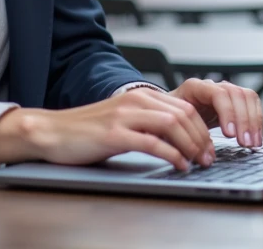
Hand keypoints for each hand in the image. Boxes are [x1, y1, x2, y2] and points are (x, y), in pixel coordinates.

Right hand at [0, 87, 214, 170]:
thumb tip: (179, 137)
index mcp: (139, 96)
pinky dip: (171, 154)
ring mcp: (124, 116)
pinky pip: (151, 142)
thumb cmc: (87, 130)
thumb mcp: (123, 120)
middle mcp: (135, 101)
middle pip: (182, 115)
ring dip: (191, 145)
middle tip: (209, 158)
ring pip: (171, 125)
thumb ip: (148, 123)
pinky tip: (179, 164)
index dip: (202, 128)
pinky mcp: (114, 134)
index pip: (183, 107)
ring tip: (198, 162)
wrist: (53, 131)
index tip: (209, 147)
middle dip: (201, 138)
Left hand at [167, 78, 262, 147]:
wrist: (172, 115)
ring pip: (247, 97)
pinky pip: (252, 104)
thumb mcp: (172, 124)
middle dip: (243, 120)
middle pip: (236, 94)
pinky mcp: (234, 101)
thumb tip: (197, 149)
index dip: (227, 113)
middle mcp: (213, 86)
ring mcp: (225, 91)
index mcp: (195, 88)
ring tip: (252, 143)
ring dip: (253, 121)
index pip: (217, 94)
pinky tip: (255, 137)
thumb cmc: (170, 120)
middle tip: (244, 142)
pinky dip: (257, 121)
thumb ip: (183, 131)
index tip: (229, 134)